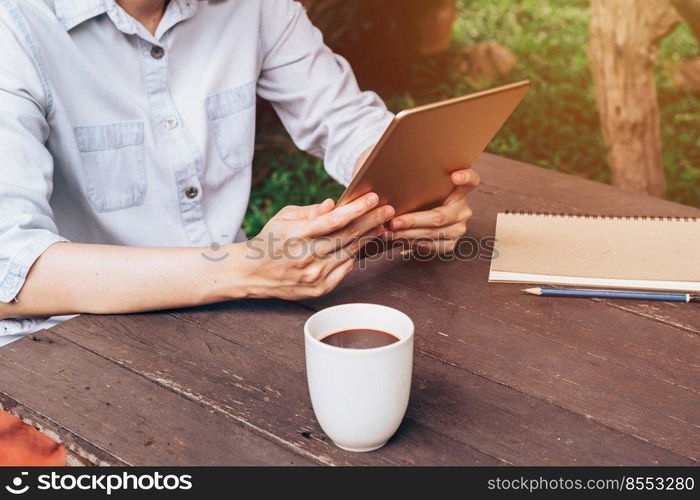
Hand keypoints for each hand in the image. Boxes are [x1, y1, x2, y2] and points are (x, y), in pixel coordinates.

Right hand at [238, 193, 394, 299]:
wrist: (253, 273)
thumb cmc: (271, 239)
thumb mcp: (284, 218)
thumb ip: (310, 211)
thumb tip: (334, 205)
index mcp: (297, 234)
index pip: (334, 220)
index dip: (357, 209)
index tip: (374, 198)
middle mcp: (307, 256)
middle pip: (348, 236)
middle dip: (372, 220)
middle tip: (388, 209)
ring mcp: (314, 275)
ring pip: (350, 252)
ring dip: (369, 237)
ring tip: (381, 225)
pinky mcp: (319, 288)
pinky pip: (345, 269)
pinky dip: (355, 255)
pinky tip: (364, 244)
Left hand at [384, 168, 479, 254]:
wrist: (427, 223)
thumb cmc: (422, 200)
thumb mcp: (425, 190)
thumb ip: (419, 184)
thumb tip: (387, 180)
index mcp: (460, 192)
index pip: (472, 181)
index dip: (466, 178)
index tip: (455, 176)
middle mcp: (463, 211)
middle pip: (440, 216)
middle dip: (413, 221)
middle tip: (394, 222)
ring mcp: (459, 229)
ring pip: (432, 233)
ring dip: (407, 234)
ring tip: (389, 232)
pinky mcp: (451, 244)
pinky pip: (430, 245)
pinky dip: (411, 242)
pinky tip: (397, 238)